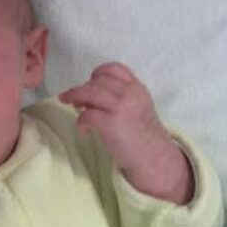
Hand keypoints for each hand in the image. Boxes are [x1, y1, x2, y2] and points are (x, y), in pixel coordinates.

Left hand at [58, 62, 192, 203]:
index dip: (97, 73)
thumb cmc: (143, 136)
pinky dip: (80, 122)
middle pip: (97, 81)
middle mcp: (130, 94)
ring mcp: (120, 108)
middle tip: (75, 100)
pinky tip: (84, 131)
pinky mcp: (111, 124)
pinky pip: (86, 115)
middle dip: (83, 88)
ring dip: (75, 97)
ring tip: (73, 107)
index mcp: (137, 88)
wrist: (153, 158)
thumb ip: (121, 97)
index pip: (114, 68)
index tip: (90, 83)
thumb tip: (90, 95)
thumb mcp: (139, 107)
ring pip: (88, 92)